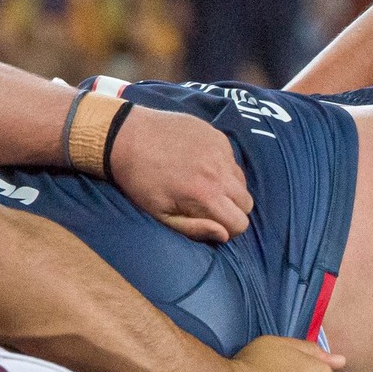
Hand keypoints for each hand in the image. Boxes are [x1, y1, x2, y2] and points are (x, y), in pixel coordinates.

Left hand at [109, 104, 254, 243]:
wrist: (126, 136)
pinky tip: (200, 164)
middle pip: (246, 203)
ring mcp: (220, 151)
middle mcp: (219, 173)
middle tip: (209, 205)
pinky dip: (223, 167)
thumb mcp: (160, 213)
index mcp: (205, 195)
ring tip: (205, 185)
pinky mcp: (217, 136)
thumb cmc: (139, 180)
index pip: (240, 223)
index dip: (228, 228)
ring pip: (242, 181)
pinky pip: (232, 160)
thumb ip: (194, 229)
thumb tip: (224, 235)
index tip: (211, 222)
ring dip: (230, 188)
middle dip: (232, 210)